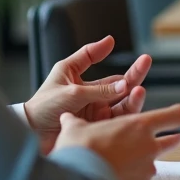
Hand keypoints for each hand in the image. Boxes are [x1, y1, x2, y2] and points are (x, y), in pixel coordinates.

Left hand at [23, 36, 151, 153]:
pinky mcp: (99, 126)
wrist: (33, 138)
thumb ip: (99, 90)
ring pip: (121, 100)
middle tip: (146, 61)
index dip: (100, 49)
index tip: (111, 41)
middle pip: (114, 81)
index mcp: (73, 75)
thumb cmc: (43, 110)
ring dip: (132, 94)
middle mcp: (87, 91)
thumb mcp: (72, 93)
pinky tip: (135, 103)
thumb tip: (125, 83)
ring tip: (140, 90)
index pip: (89, 57)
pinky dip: (128, 111)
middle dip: (132, 73)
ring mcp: (94, 109)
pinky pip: (118, 117)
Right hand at [55, 103, 179, 179]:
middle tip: (177, 138)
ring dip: (144, 163)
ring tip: (129, 163)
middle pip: (169, 142)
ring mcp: (145, 172)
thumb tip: (66, 118)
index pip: (175, 115)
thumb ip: (75, 123)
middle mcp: (148, 149)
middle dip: (173, 140)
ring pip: (151, 165)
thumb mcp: (74, 129)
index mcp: (138, 126)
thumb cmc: (79, 151)